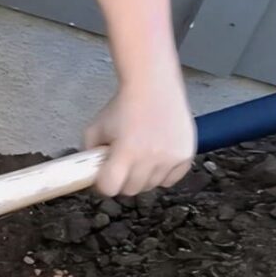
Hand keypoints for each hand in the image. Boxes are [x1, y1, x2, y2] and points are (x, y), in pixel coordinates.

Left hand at [85, 79, 196, 197]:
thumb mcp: (95, 128)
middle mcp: (150, 158)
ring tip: (140, 155)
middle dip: (123, 180)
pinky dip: (163, 174)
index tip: (105, 176)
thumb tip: (90, 174)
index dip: (104, 183)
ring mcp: (170, 158)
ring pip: (151, 186)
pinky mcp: (185, 156)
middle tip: (122, 164)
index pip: (110, 188)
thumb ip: (89, 153)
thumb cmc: (124, 105)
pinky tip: (156, 158)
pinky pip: (171, 180)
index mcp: (126, 152)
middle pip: (131, 190)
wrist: (153, 86)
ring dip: (143, 177)